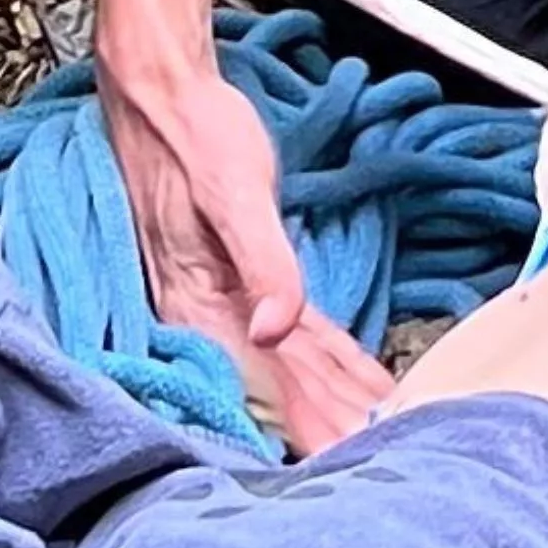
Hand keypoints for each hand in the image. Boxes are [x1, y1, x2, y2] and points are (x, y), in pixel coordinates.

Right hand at [107, 47, 398, 443]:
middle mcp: (208, 312)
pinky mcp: (238, 276)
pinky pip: (292, 330)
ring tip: (383, 427)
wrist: (162, 91)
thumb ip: (262, 263)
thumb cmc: (192, 135)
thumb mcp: (234, 193)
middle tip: (385, 453)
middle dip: (333, 422)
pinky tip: (357, 375)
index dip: (311, 422)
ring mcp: (222, 298)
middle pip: (284, 383)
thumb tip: (273, 330)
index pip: (269, 382)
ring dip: (338, 395)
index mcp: (200, 303)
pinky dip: (331, 356)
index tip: (349, 456)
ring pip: (293, 361)